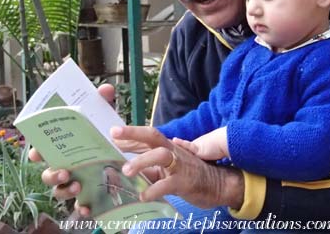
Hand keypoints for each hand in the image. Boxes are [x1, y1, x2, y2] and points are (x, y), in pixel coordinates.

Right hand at [28, 83, 115, 215]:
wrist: (123, 151)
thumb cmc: (103, 132)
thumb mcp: (104, 116)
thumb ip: (103, 103)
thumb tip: (105, 90)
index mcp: (63, 146)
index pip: (42, 150)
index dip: (36, 152)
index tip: (35, 153)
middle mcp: (63, 165)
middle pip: (47, 174)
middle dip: (52, 174)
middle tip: (64, 170)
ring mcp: (73, 181)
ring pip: (59, 191)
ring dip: (65, 191)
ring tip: (78, 186)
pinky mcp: (86, 194)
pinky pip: (79, 205)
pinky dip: (82, 208)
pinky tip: (89, 207)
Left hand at [112, 125, 244, 208]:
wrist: (217, 184)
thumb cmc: (188, 174)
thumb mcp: (165, 168)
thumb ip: (147, 166)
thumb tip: (125, 165)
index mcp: (167, 146)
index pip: (147, 135)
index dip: (129, 134)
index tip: (112, 132)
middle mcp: (172, 151)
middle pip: (153, 136)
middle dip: (134, 133)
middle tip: (114, 135)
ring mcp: (179, 165)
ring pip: (160, 156)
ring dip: (142, 161)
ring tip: (126, 170)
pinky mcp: (184, 181)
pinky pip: (167, 184)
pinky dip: (153, 190)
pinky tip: (142, 196)